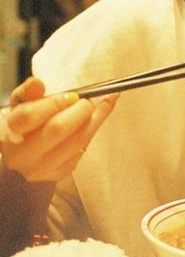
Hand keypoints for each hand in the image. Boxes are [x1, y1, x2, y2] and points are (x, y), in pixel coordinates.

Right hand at [0, 77, 117, 181]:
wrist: (23, 161)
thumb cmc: (23, 127)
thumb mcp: (19, 106)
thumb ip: (28, 93)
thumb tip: (37, 83)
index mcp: (9, 131)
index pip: (30, 116)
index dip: (54, 103)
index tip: (72, 95)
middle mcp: (23, 153)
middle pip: (57, 129)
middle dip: (79, 111)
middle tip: (88, 101)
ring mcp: (42, 167)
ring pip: (76, 142)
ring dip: (94, 120)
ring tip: (103, 104)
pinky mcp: (59, 174)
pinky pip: (82, 150)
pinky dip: (92, 131)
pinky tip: (98, 118)